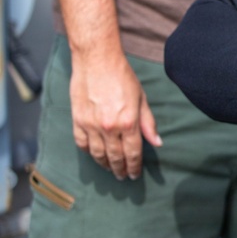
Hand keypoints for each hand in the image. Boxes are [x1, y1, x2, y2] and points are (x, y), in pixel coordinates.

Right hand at [69, 50, 160, 179]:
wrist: (97, 61)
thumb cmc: (123, 77)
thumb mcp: (142, 99)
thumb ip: (148, 123)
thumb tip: (157, 142)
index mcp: (129, 122)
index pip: (133, 153)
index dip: (134, 166)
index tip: (135, 175)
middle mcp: (109, 127)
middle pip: (115, 157)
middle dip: (121, 169)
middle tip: (123, 177)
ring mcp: (91, 125)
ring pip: (98, 154)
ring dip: (105, 165)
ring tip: (111, 170)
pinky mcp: (77, 120)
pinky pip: (82, 143)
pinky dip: (88, 152)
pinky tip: (94, 156)